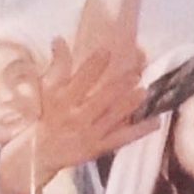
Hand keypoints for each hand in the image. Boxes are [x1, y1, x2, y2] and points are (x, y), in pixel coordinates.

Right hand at [32, 34, 148, 168]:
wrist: (38, 154)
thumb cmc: (44, 117)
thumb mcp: (45, 90)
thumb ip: (56, 66)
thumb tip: (59, 40)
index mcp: (62, 100)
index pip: (80, 80)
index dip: (94, 65)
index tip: (107, 51)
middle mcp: (76, 116)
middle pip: (101, 97)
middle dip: (119, 84)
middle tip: (136, 71)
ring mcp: (89, 134)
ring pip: (113, 117)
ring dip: (130, 103)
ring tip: (144, 90)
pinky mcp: (98, 148)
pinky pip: (121, 138)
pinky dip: (138, 131)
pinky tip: (155, 122)